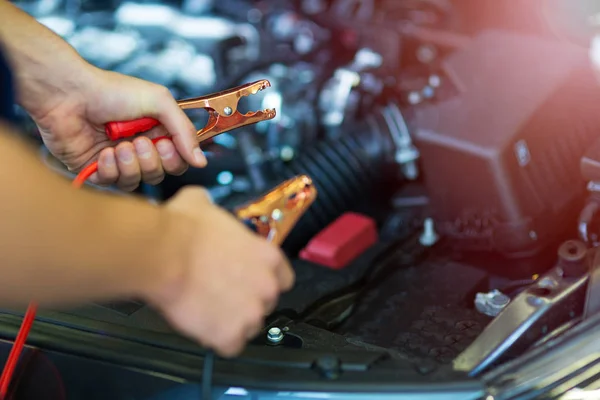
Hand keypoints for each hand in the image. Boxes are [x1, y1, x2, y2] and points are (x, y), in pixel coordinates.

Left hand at [28, 66, 206, 190]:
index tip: (167, 145)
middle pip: (160, 173)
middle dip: (152, 161)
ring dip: (131, 165)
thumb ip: (184, 131)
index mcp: (157, 131)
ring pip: (137, 181)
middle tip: (140, 142)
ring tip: (119, 145)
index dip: (177, 158)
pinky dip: (110, 169)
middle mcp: (139, 147)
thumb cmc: (111, 91)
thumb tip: (201, 161)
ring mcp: (118, 160)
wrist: (68, 94)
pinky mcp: (96, 170)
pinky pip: (112, 184)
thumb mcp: (159, 101)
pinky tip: (103, 152)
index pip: (179, 159)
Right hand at [149, 187, 294, 356]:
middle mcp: (266, 287)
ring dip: (233, 321)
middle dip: (246, 301)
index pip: (283, 278)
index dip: (263, 280)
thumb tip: (202, 203)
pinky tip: (204, 326)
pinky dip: (218, 340)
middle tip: (221, 293)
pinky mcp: (230, 335)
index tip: (248, 280)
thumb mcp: (201, 203)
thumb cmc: (182, 230)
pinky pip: (230, 346)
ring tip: (209, 310)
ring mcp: (250, 313)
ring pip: (249, 326)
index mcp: (268, 256)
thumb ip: (213, 209)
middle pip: (265, 303)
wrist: (163, 254)